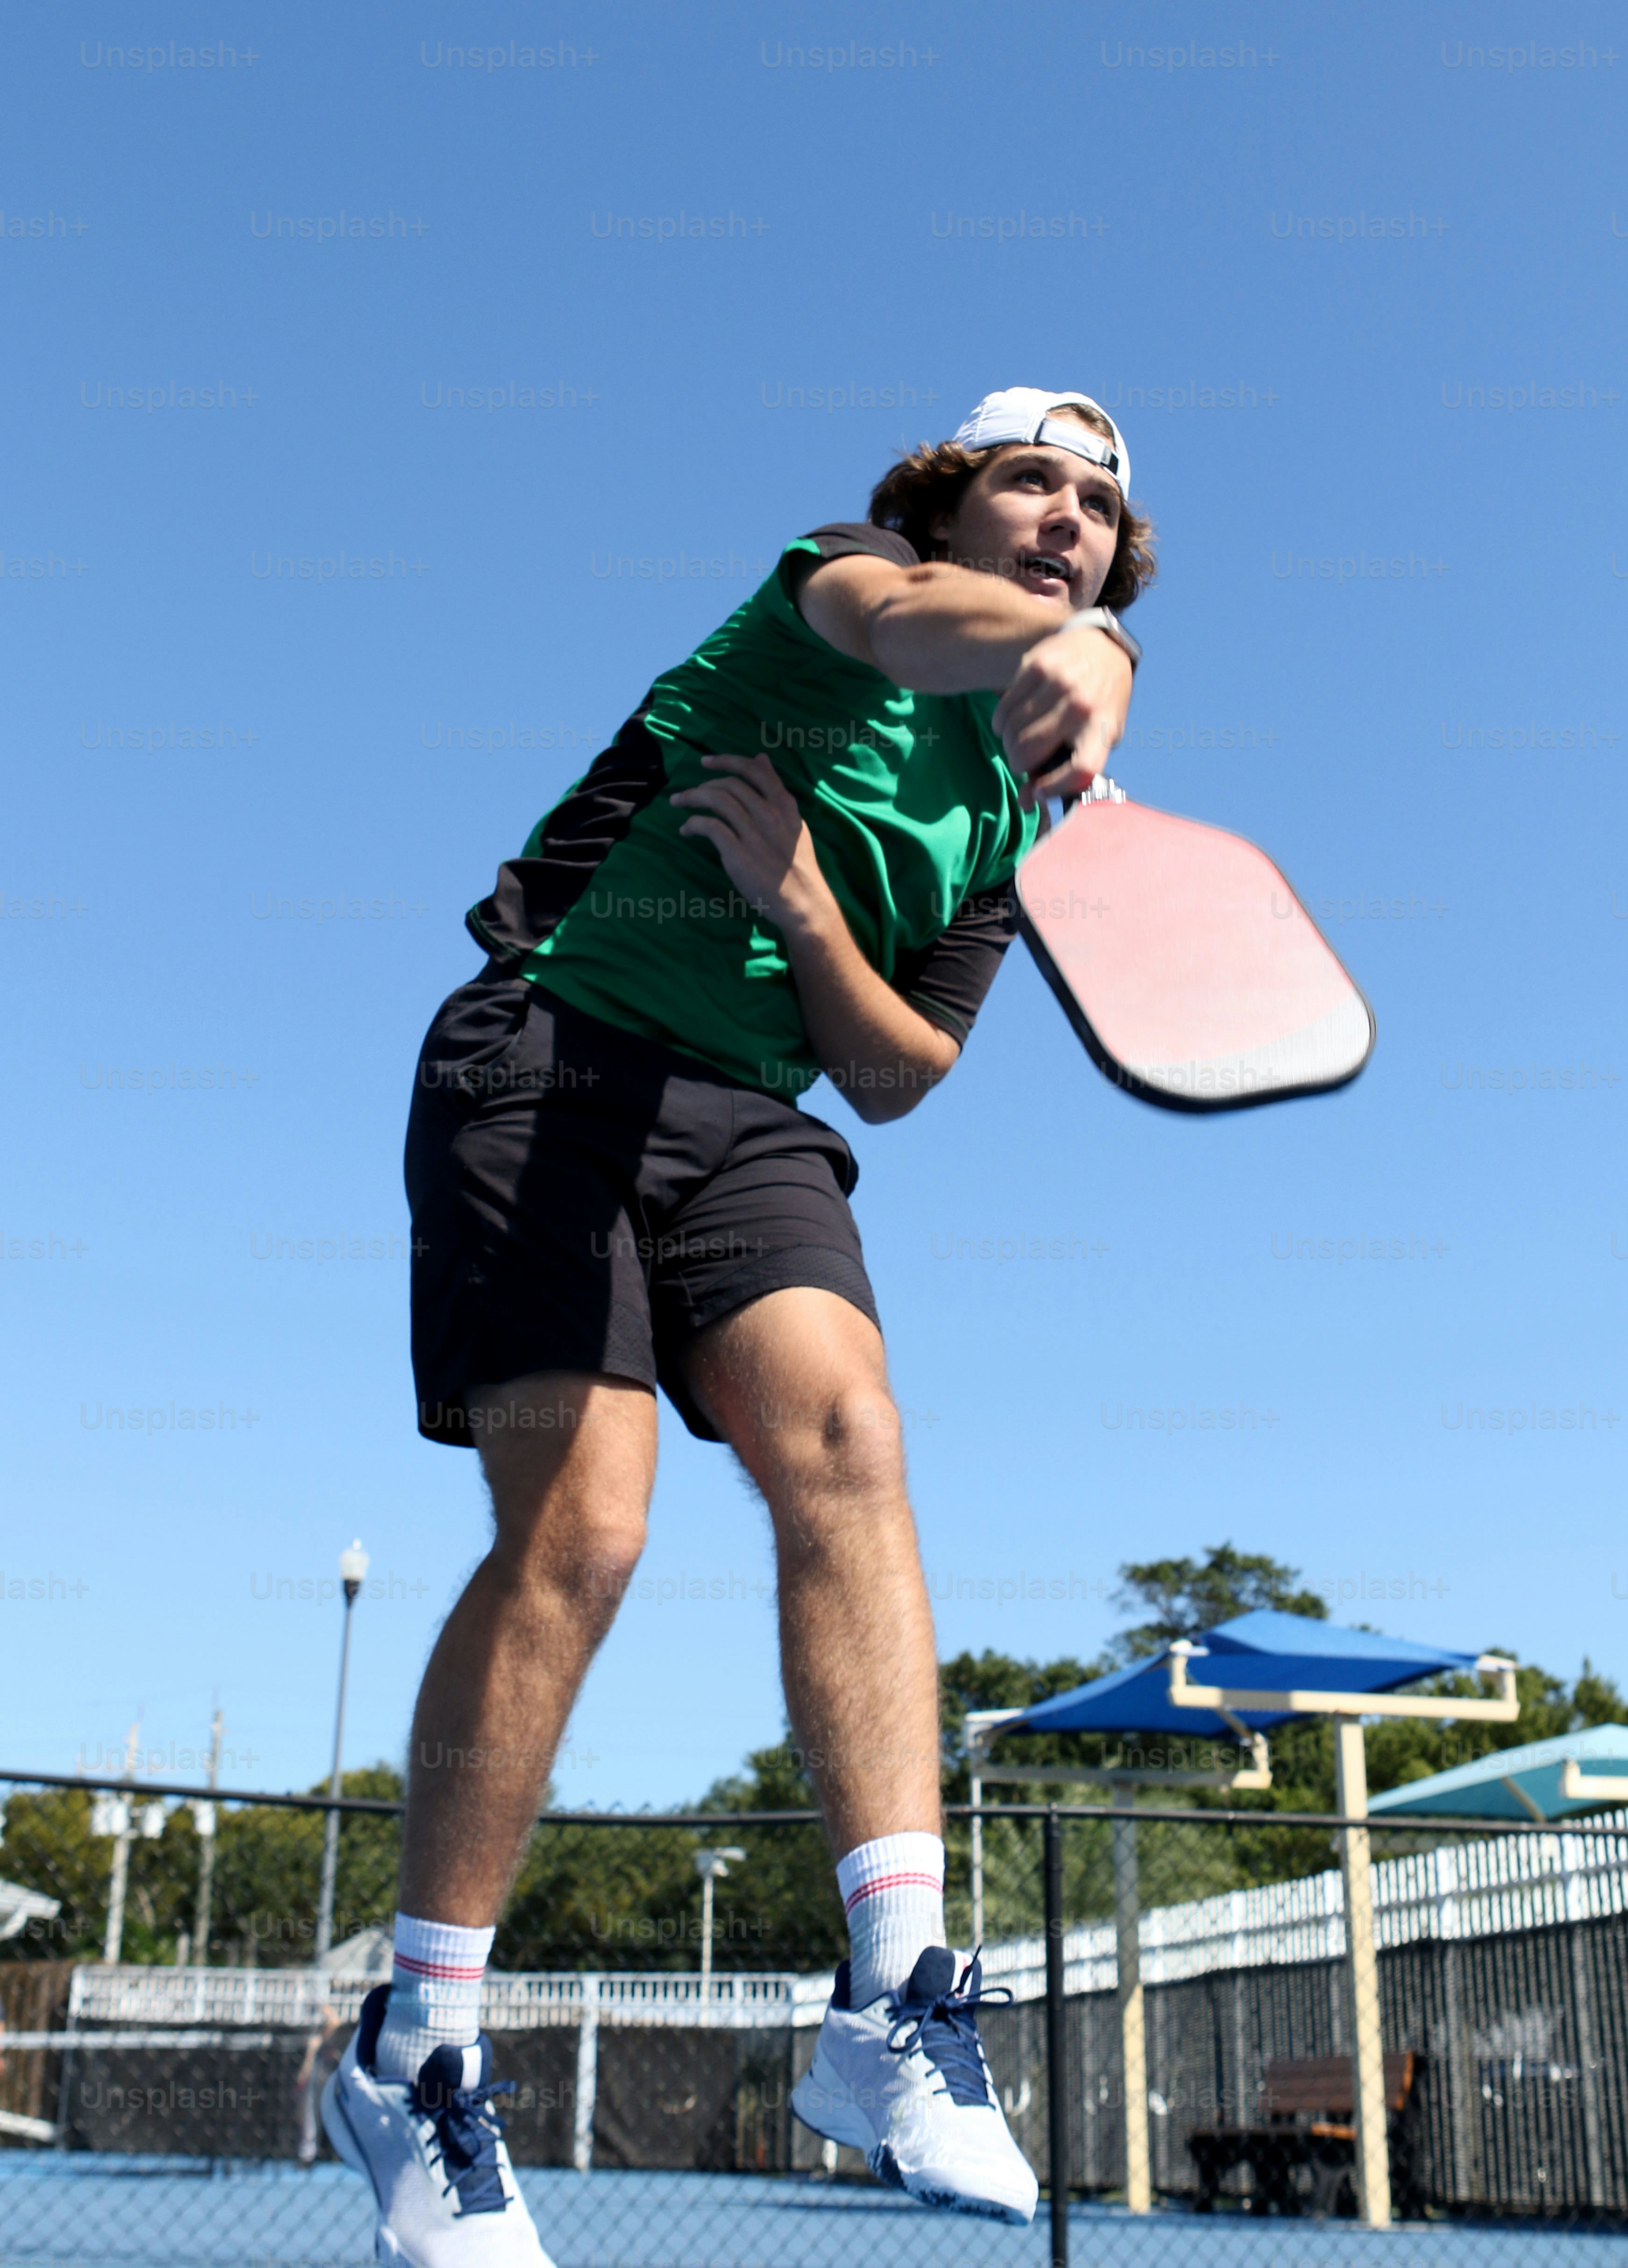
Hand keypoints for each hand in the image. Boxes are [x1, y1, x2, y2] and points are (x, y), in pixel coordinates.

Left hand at [670, 753, 834, 934]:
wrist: (801, 901)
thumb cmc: (796, 864)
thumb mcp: (793, 821)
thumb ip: (775, 791)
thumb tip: (761, 758)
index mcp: (784, 804)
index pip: (754, 770)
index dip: (727, 760)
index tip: (706, 762)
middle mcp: (769, 813)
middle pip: (730, 784)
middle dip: (703, 783)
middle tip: (687, 793)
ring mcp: (754, 832)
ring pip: (717, 800)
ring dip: (692, 798)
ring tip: (679, 803)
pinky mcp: (738, 852)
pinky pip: (709, 826)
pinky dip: (693, 823)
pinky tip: (687, 829)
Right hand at [992, 621, 1132, 808]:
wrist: (1103, 648)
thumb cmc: (1100, 703)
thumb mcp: (1097, 737)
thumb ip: (1066, 769)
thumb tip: (1026, 802)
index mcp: (1102, 728)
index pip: (1081, 770)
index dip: (1055, 788)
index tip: (1039, 790)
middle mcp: (1082, 705)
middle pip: (1031, 750)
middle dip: (1018, 764)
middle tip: (1020, 761)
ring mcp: (1058, 683)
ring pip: (1013, 730)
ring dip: (1007, 743)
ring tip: (1014, 740)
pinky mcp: (1036, 666)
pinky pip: (1005, 707)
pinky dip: (1000, 722)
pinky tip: (1006, 722)